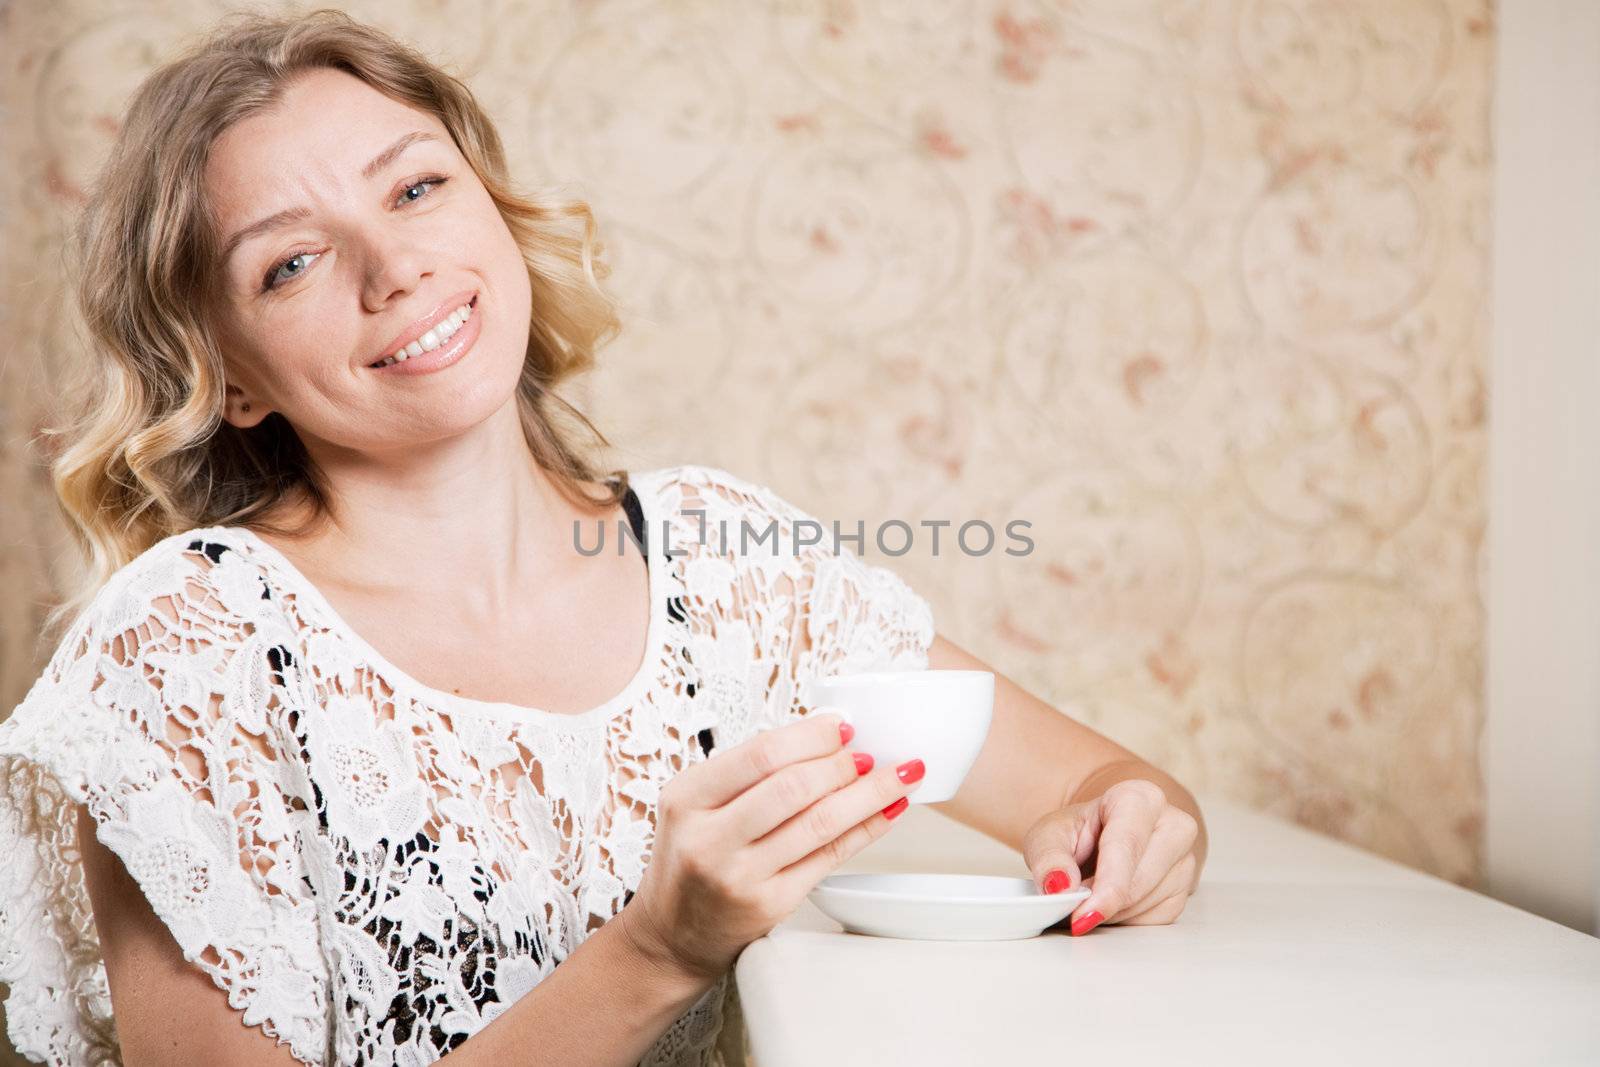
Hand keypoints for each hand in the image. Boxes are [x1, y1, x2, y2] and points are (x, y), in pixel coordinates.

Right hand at [619, 710, 925, 983]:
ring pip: (820, 823)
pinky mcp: (770, 905)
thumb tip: (823, 735)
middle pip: (794, 787)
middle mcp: (710, 838)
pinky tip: (887, 812)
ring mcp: (740, 876)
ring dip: (869, 794)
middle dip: (843, 764)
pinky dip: (866, 829)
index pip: (760, 754)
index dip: (811, 736)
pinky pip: (830, 857)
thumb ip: (747, 773)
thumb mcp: (696, 805)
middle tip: (870, 753)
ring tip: (898, 776)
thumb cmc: (691, 859)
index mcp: (687, 798)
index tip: (842, 726)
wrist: (674, 934)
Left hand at [1023, 778, 1200, 935]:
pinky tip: (1112, 900)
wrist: (1100, 836)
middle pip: (1140, 881)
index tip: (1082, 914)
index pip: (1127, 845)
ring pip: (1147, 904)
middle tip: (1072, 904)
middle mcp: (1173, 823)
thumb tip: (1060, 886)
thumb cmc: (1079, 832)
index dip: (1106, 886)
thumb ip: (1049, 859)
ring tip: (1090, 893)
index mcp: (1139, 798)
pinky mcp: (1187, 888)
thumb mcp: (1048, 836)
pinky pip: (1155, 919)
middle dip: (1103, 902)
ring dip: (1111, 912)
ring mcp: (1185, 857)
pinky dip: (1126, 919)